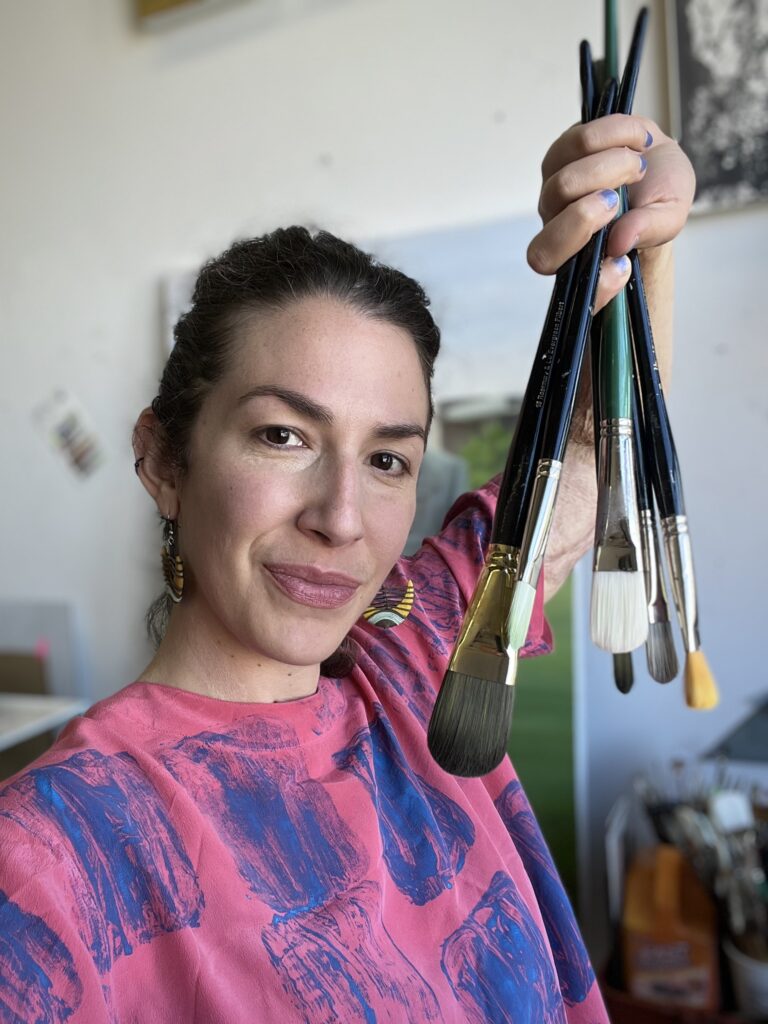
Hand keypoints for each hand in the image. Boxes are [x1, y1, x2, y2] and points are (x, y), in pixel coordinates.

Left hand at [526, 115, 695, 311]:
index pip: (571, 286)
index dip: (593, 281)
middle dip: (586, 217)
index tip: (623, 265)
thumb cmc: (659, 202)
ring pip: (562, 186)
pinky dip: (610, 135)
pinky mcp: (558, 157)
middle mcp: (559, 233)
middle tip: (622, 200)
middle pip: (549, 238)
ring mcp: (554, 195)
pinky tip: (637, 138)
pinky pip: (574, 144)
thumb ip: (649, 230)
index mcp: (582, 262)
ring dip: (607, 169)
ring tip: (640, 162)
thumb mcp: (669, 217)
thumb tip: (619, 242)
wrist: (658, 164)